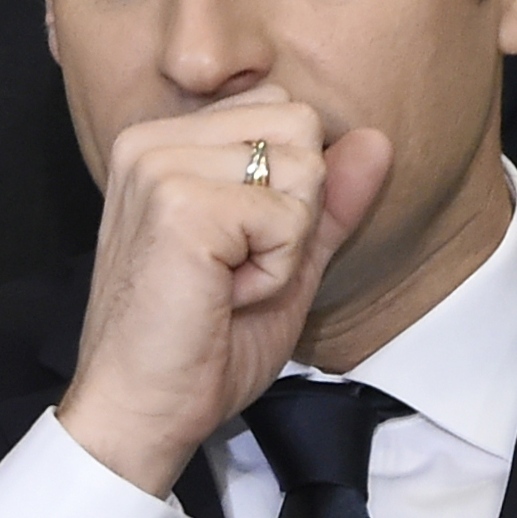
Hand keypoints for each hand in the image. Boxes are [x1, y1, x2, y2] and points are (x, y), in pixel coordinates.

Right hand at [56, 86, 392, 495]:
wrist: (140, 408)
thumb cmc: (197, 345)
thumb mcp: (280, 259)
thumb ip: (325, 198)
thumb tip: (376, 139)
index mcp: (162, 142)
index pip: (282, 109)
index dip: (285, 190)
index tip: (230, 250)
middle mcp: (152, 140)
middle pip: (299, 124)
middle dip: (293, 207)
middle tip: (234, 267)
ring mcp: (160, 167)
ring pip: (303, 166)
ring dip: (285, 242)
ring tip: (227, 281)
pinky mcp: (180, 205)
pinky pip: (289, 215)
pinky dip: (277, 270)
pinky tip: (225, 295)